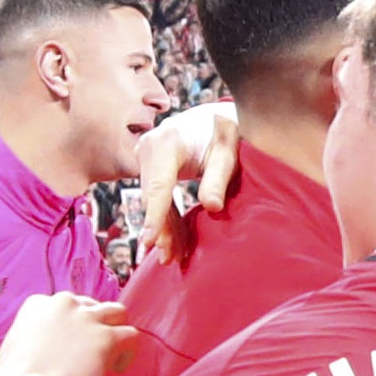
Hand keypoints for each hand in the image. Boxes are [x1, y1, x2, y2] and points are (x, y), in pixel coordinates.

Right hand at [0, 290, 133, 375]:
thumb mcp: (16, 347)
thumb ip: (33, 340)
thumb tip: (42, 354)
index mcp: (39, 304)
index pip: (65, 306)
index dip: (71, 326)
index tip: (71, 345)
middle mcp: (64, 303)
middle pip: (91, 306)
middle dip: (94, 326)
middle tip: (90, 351)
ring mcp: (87, 318)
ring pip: (116, 313)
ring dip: (116, 331)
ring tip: (111, 356)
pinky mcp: (106, 337)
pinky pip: (131, 335)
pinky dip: (128, 352)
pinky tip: (117, 368)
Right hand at [131, 100, 238, 261]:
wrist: (213, 116)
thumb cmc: (224, 131)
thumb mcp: (228, 151)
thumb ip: (219, 178)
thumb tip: (212, 207)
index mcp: (167, 143)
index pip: (158, 186)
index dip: (154, 216)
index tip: (150, 241)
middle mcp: (150, 148)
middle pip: (153, 197)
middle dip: (161, 229)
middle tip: (170, 258)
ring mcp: (147, 158)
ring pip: (153, 201)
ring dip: (163, 229)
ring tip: (172, 258)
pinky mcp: (151, 168)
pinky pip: (157, 198)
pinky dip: (166, 219)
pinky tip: (173, 242)